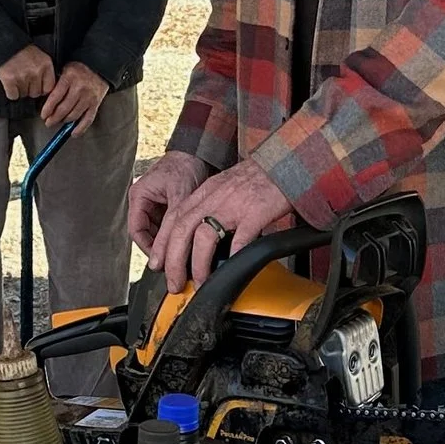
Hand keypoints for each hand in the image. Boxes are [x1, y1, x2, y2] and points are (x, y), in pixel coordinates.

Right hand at [0, 43, 54, 100]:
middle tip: (24, 79)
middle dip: (30, 89)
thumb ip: (45, 72)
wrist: (5, 45)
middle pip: (36, 93)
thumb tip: (47, 88)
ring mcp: (23, 76)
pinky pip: (13, 96)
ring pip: (24, 95)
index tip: (37, 87)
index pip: (49, 88)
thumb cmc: (22, 51)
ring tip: (17, 78)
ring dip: (20, 90)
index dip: (42, 89)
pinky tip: (11, 83)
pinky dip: (11, 92)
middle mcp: (36, 71)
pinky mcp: (10, 80)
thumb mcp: (40, 57)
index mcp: (45, 64)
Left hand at [41, 61, 109, 131]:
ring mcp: (88, 97)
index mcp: (69, 78)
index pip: (55, 97)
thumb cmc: (79, 68)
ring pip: (74, 115)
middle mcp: (79, 88)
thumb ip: (56, 83)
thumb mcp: (65, 69)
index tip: (43, 115)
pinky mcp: (96, 104)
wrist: (99, 67)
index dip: (48, 109)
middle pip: (64, 109)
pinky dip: (80, 128)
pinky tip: (73, 133)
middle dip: (54, 118)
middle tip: (48, 122)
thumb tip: (45, 100)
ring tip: (59, 122)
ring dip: (64, 121)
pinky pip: (88, 119)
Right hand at [127, 150, 209, 257]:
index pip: (136, 231)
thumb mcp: (178, 198)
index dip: (148, 248)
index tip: (162, 261)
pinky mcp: (167, 205)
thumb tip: (162, 253)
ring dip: (169, 240)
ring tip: (183, 250)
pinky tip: (188, 238)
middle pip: (146, 233)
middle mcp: (144, 201)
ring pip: (158, 231)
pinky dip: (177, 232)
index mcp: (139, 196)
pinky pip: (168, 225)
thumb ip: (170, 226)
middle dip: (159, 246)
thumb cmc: (186, 166)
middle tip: (175, 259)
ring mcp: (155, 204)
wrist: (201, 152)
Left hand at [152, 164, 293, 291]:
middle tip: (174, 282)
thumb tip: (198, 237)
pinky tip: (231, 267)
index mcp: (205, 192)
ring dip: (198, 264)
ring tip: (200, 281)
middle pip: (182, 230)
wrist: (285, 161)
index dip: (162, 244)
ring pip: (205, 236)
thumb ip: (210, 207)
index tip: (158, 263)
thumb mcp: (225, 186)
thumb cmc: (258, 177)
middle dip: (173, 262)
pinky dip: (233, 255)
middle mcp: (215, 197)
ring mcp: (235, 205)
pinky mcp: (257, 211)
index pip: (173, 219)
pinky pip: (241, 237)